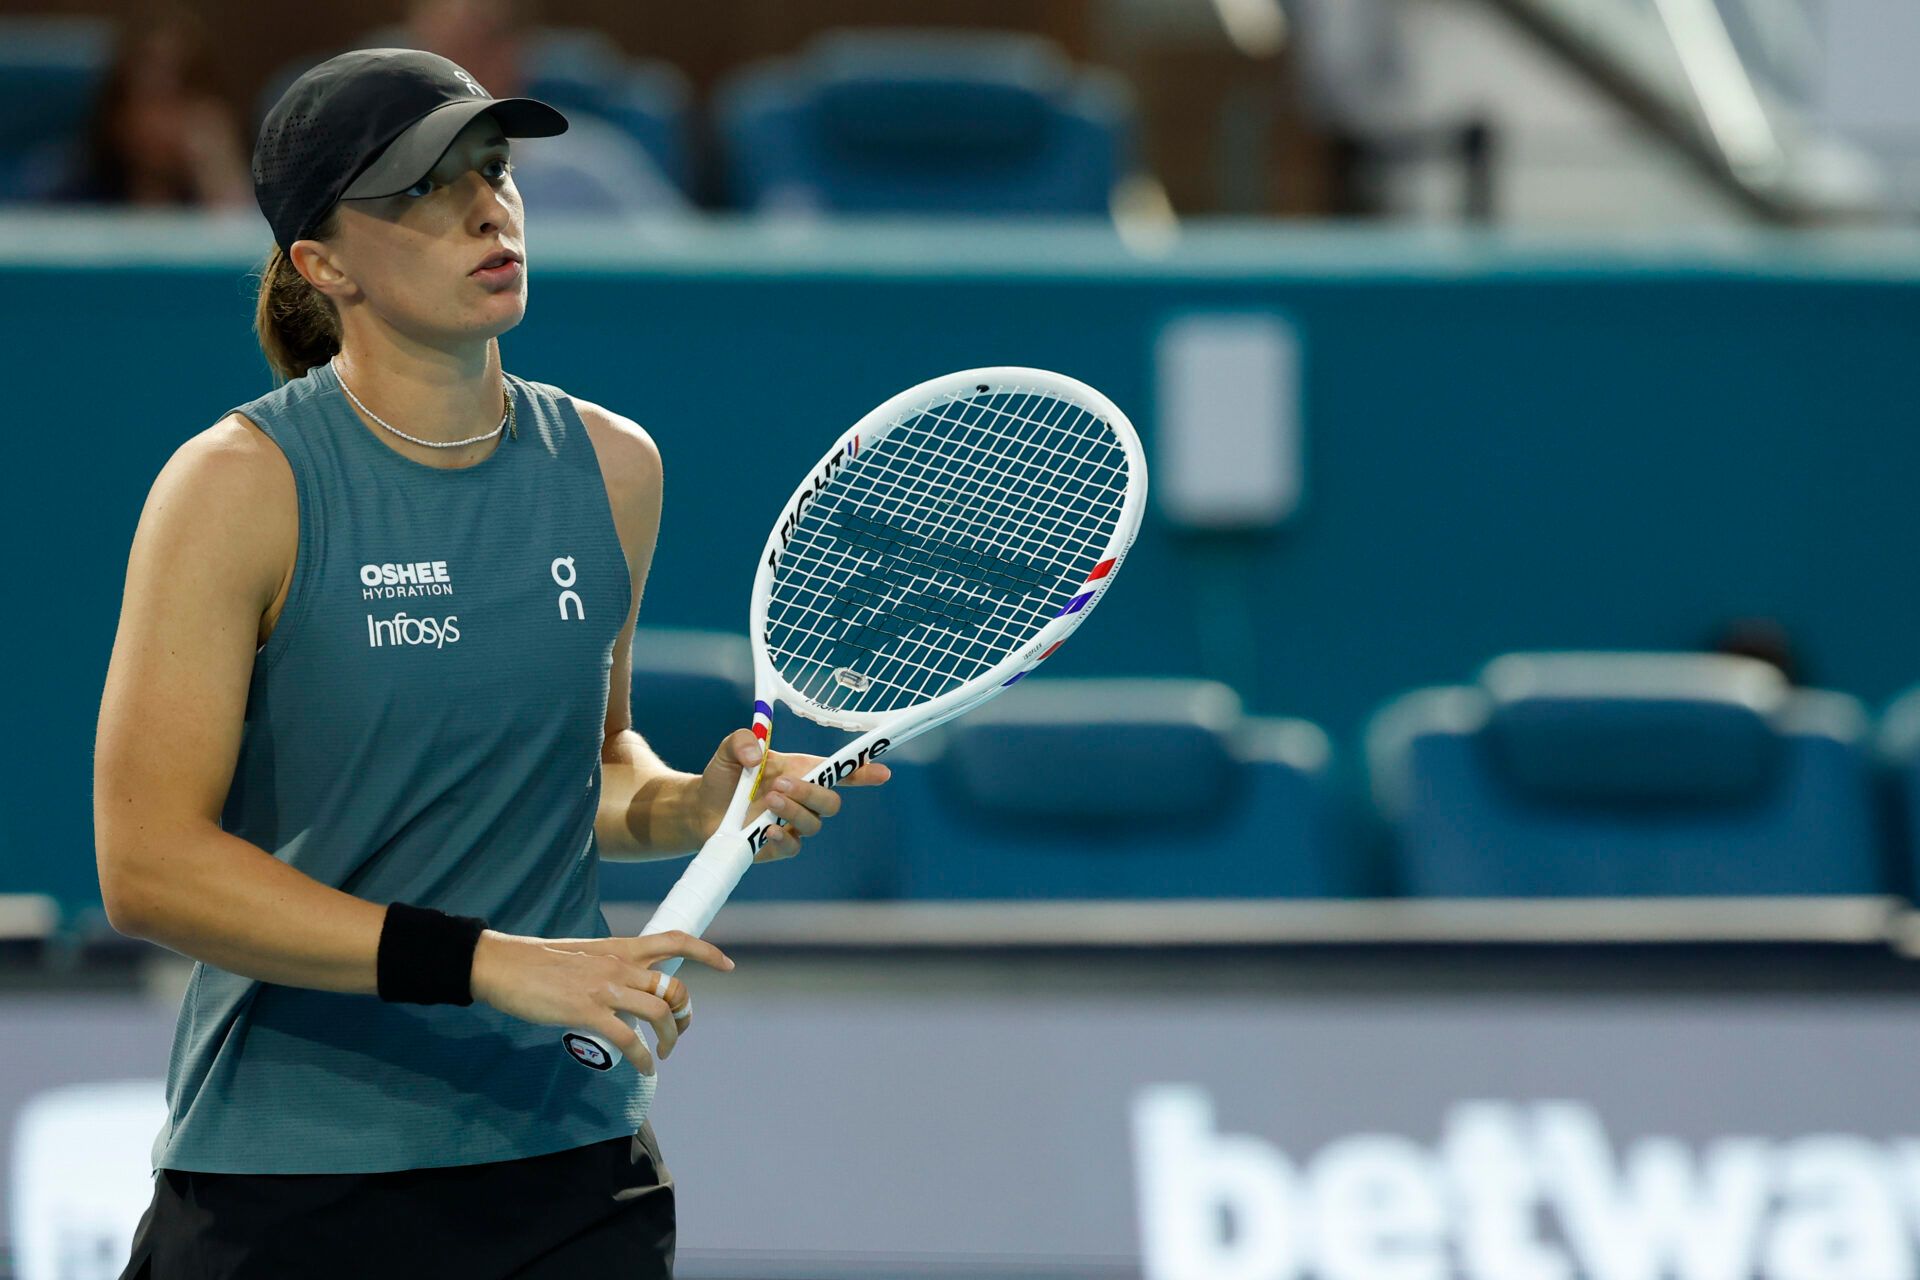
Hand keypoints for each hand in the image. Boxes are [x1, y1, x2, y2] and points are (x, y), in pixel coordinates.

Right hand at [470, 928, 732, 1074]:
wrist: (502, 965)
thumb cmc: (537, 962)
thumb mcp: (584, 954)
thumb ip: (610, 966)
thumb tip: (625, 987)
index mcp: (620, 947)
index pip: (675, 940)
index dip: (706, 952)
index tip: (727, 965)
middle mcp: (620, 964)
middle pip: (673, 988)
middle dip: (685, 1014)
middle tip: (679, 1031)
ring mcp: (606, 988)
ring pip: (659, 1014)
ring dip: (670, 1038)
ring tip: (664, 1054)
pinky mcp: (587, 1012)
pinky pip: (629, 1040)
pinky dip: (643, 1058)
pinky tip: (645, 1068)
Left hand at [689, 729, 892, 863]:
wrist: (700, 807)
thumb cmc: (724, 776)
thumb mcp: (730, 749)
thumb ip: (743, 740)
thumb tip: (756, 755)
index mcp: (801, 772)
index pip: (840, 773)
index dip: (863, 772)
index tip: (882, 772)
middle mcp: (802, 799)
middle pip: (831, 802)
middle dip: (812, 793)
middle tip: (781, 785)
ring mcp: (792, 824)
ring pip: (814, 824)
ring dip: (794, 811)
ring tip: (768, 801)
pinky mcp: (777, 846)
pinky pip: (793, 847)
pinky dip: (783, 837)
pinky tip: (766, 829)